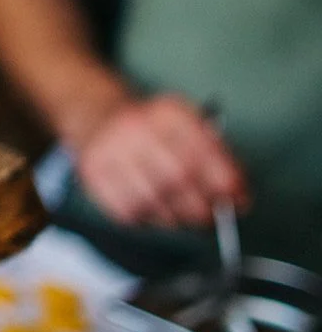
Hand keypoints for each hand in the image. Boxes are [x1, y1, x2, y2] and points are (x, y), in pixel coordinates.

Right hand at [73, 94, 247, 228]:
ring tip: (185, 216)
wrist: (99, 117)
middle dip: (202, 206)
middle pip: (177, 177)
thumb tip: (237, 194)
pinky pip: (128, 211)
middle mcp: (134, 127)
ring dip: (177, 218)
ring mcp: (109, 151)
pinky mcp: (93, 174)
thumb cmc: (153, 130)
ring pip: (152, 200)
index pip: (203, 150)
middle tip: (212, 216)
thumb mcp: (186, 124)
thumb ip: (215, 155)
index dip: (225, 180)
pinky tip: (157, 211)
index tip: (239, 199)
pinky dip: (149, 219)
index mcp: (166, 112)